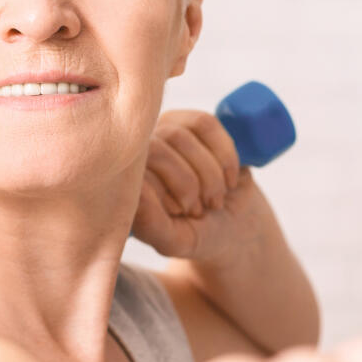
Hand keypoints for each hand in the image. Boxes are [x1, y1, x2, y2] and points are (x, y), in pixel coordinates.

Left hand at [130, 109, 257, 263]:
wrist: (236, 224)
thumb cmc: (197, 233)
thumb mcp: (175, 240)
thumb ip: (151, 224)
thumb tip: (138, 192)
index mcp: (124, 183)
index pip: (134, 171)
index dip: (165, 194)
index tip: (182, 215)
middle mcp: (138, 154)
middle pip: (156, 150)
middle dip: (187, 184)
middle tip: (201, 210)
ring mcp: (162, 133)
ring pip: (180, 136)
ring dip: (208, 174)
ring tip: (214, 199)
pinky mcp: (190, 121)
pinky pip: (205, 124)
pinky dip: (224, 155)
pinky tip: (229, 179)